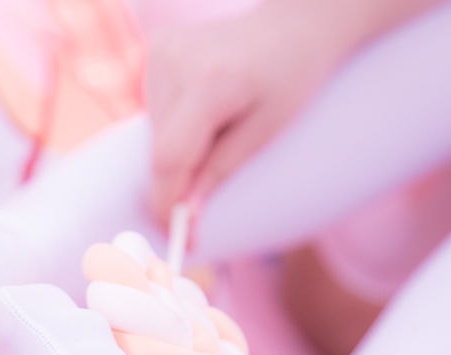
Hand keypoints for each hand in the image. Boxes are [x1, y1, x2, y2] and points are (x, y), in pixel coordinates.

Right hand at [145, 0, 347, 219]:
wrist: (295, 24)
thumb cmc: (291, 78)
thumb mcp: (265, 133)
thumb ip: (219, 173)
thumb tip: (184, 217)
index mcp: (210, 83)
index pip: (169, 157)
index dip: (167, 202)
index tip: (175, 235)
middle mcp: (176, 61)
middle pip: (160, 148)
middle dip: (177, 181)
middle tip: (196, 210)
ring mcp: (162, 50)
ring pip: (155, 131)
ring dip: (177, 151)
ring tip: (219, 130)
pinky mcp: (157, 47)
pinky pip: (156, 109)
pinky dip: (174, 124)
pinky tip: (206, 108)